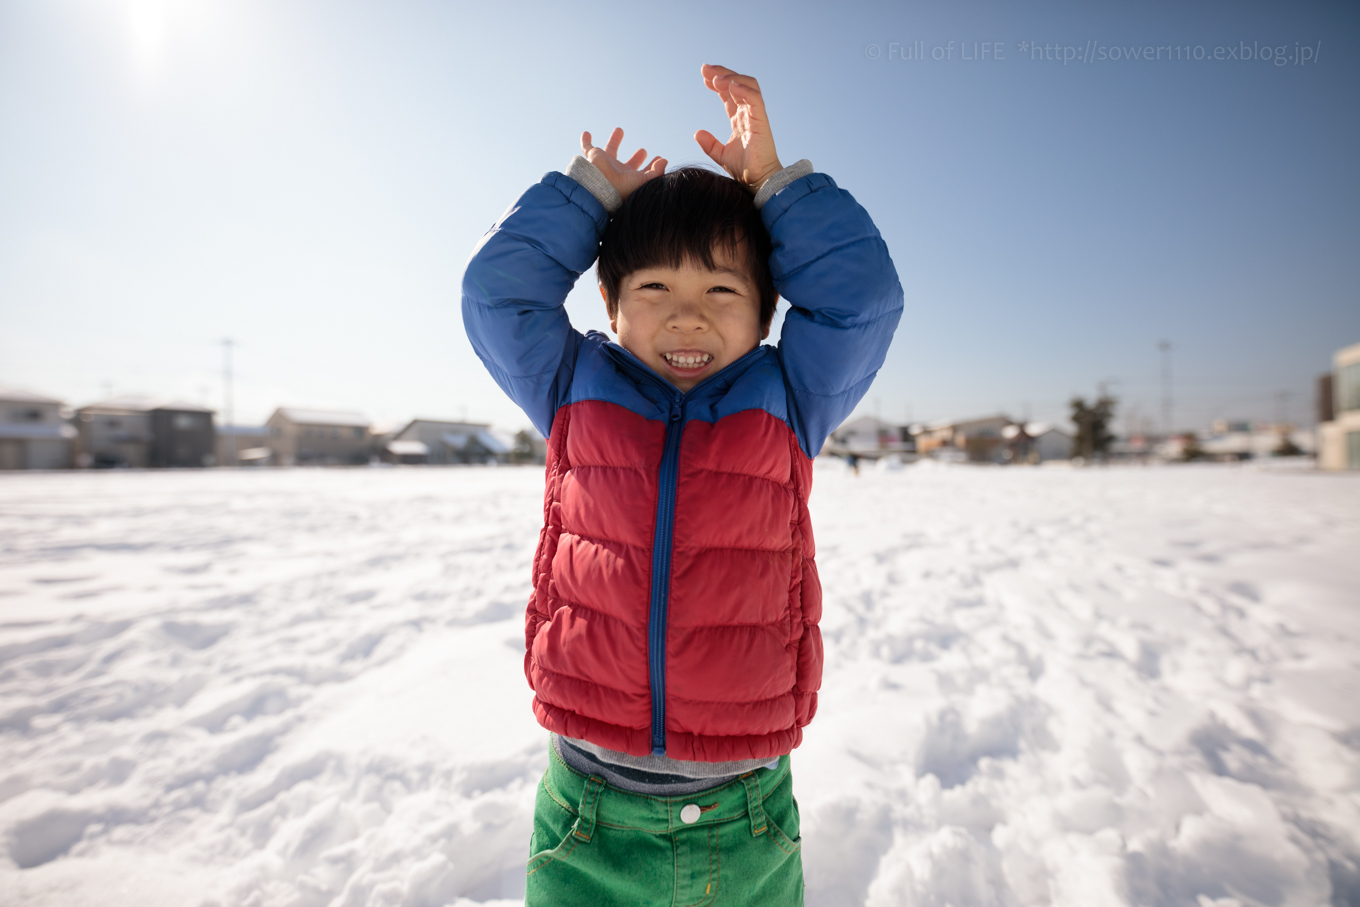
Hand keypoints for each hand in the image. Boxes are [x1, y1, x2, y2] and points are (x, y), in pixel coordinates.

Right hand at [581, 128, 666, 202]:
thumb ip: (657, 172)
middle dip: (637, 158)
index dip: (652, 166)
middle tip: (643, 151)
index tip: (659, 158)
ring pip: (610, 150)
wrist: (600, 186)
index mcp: (630, 179)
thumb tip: (664, 161)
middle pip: (629, 164)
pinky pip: (587, 146)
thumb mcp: (644, 181)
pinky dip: (585, 140)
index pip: (643, 172)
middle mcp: (618, 172)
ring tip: (620, 130)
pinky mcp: (593, 156)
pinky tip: (586, 133)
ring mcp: (605, 164)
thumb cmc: (622, 187)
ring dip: (614, 140)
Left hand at [694, 64, 782, 192]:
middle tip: (705, 69)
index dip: (716, 82)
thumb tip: (697, 133)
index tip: (704, 77)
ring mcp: (755, 115)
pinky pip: (755, 98)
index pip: (728, 93)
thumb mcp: (721, 155)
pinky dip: (743, 89)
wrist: (758, 182)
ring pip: (747, 85)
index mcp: (739, 118)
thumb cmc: (745, 170)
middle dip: (721, 73)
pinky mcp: (761, 120)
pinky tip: (730, 85)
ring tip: (716, 78)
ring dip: (731, 77)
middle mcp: (748, 113)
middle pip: (736, 84)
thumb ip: (710, 144)